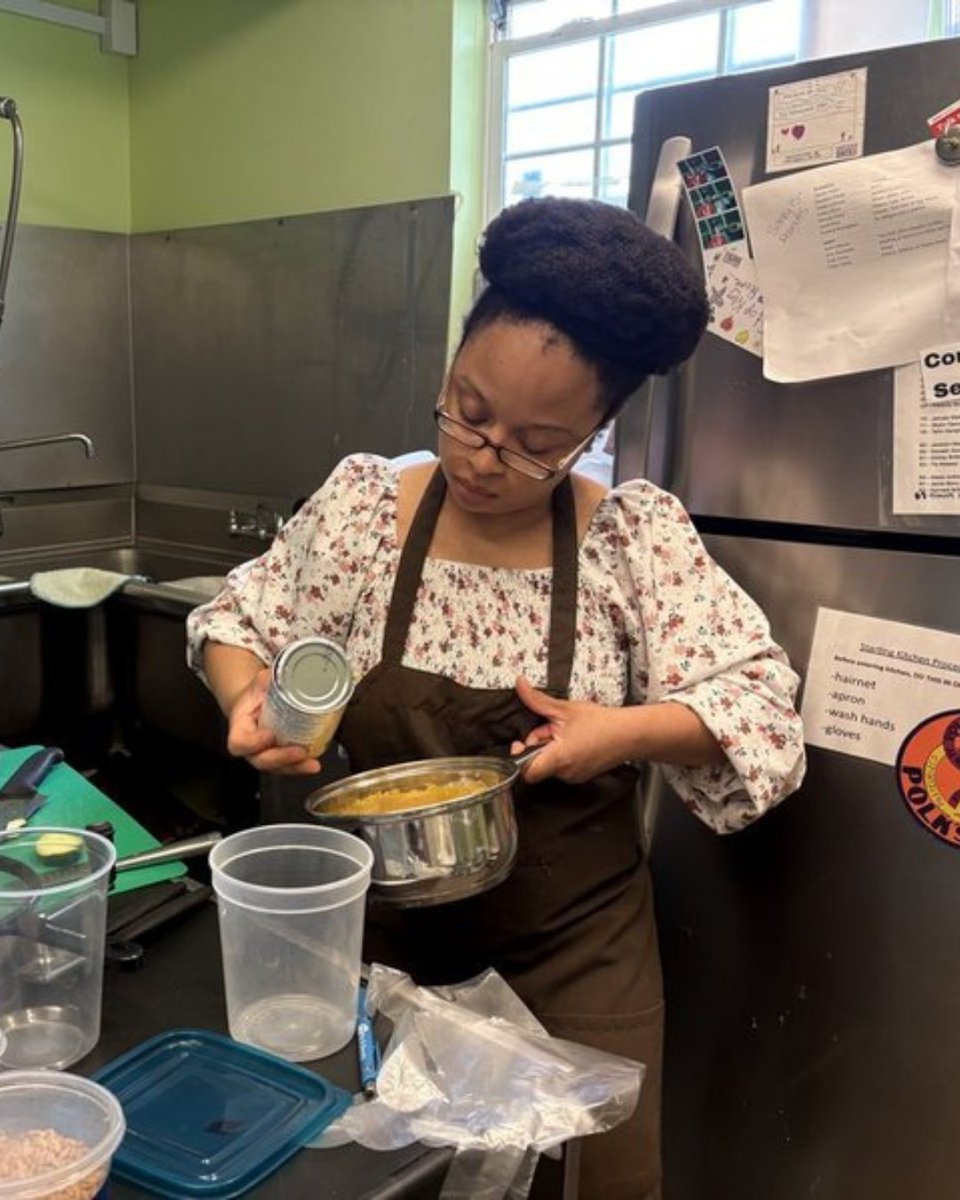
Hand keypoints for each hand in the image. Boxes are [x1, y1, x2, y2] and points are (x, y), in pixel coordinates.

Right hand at [226, 667, 321, 775]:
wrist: (259, 705)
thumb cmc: (257, 696)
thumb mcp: (260, 684)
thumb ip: (268, 680)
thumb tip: (282, 673)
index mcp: (240, 729)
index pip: (240, 742)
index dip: (253, 742)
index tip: (269, 735)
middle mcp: (251, 747)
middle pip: (260, 760)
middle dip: (281, 759)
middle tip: (299, 751)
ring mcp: (265, 755)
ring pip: (276, 768)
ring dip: (295, 768)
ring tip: (312, 764)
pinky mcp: (280, 759)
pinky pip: (288, 768)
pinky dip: (302, 767)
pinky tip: (314, 764)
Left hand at [510, 677, 633, 784]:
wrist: (630, 734)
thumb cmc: (603, 723)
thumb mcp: (565, 708)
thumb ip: (537, 699)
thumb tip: (520, 685)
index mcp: (559, 758)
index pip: (526, 772)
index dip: (519, 758)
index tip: (521, 742)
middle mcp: (565, 772)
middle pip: (537, 763)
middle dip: (539, 744)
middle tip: (551, 727)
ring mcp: (574, 776)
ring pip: (550, 764)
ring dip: (551, 747)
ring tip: (566, 732)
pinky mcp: (582, 775)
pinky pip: (563, 767)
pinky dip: (562, 753)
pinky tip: (575, 740)